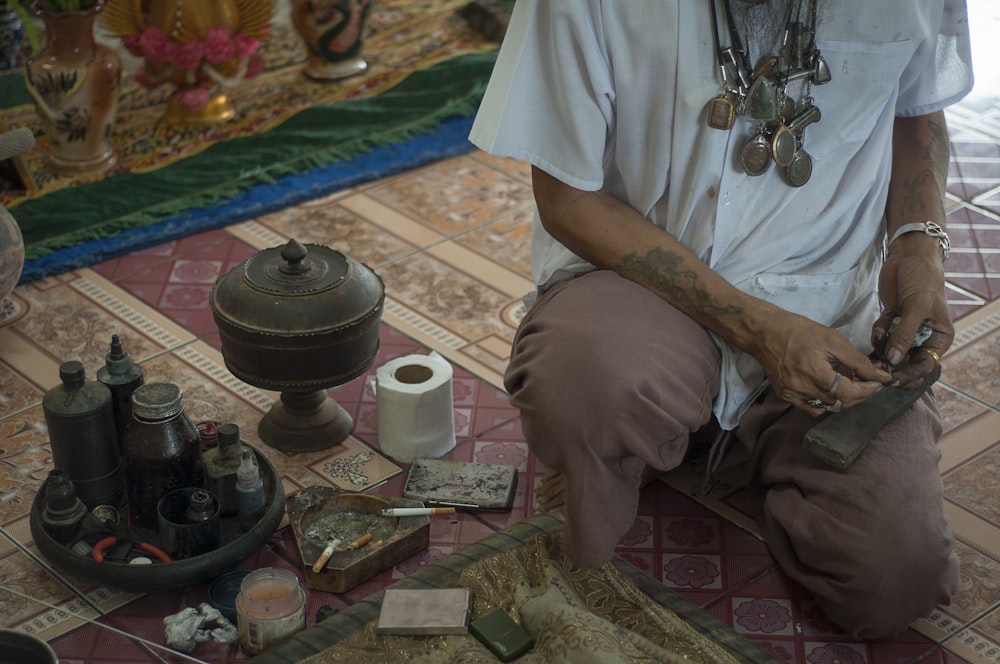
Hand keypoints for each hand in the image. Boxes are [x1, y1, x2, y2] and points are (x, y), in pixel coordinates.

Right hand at [751, 310, 892, 415]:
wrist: (764, 332)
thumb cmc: (798, 330)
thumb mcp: (832, 339)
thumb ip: (857, 360)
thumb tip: (880, 375)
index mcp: (813, 371)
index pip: (848, 393)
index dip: (868, 391)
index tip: (880, 382)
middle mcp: (801, 388)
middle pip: (840, 403)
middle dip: (860, 395)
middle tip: (869, 381)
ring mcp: (792, 395)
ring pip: (828, 408)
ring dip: (844, 398)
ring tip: (847, 381)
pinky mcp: (786, 396)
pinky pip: (812, 408)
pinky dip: (826, 401)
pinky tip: (828, 386)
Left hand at [873, 235, 953, 388]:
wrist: (909, 257)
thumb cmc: (922, 280)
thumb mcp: (916, 308)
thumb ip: (904, 335)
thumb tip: (894, 361)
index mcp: (939, 338)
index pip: (926, 365)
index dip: (910, 374)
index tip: (893, 378)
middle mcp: (923, 337)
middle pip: (907, 362)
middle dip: (891, 365)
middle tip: (877, 368)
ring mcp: (905, 330)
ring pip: (891, 351)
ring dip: (882, 349)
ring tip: (879, 339)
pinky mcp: (891, 321)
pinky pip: (881, 337)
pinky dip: (877, 333)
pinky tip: (881, 322)